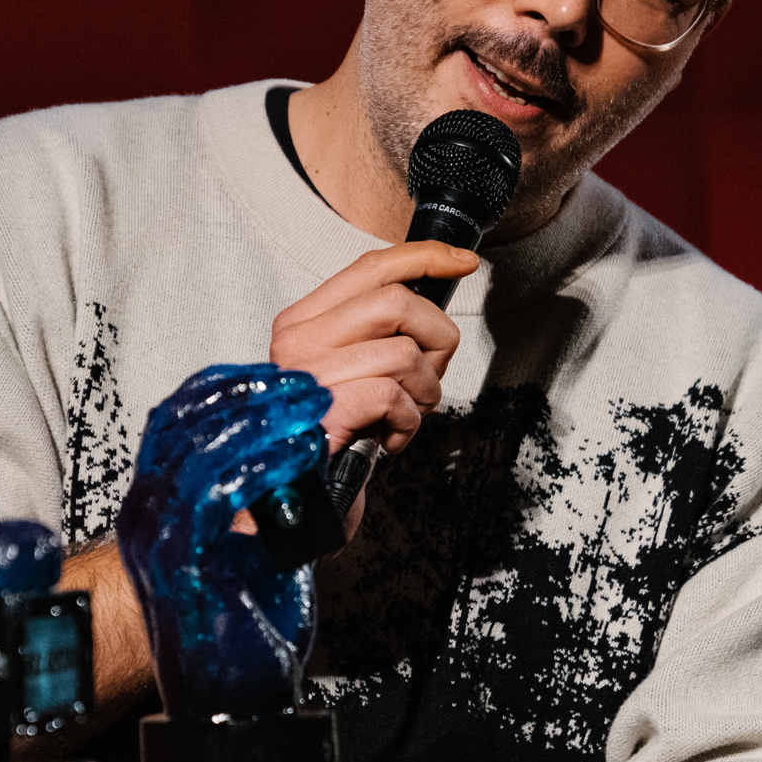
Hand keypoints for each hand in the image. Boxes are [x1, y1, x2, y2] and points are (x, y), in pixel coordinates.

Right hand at [269, 243, 478, 458]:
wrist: (303, 502)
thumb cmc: (337, 438)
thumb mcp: (354, 371)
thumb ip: (379, 333)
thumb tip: (432, 303)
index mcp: (302, 323)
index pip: (370, 268)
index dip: (425, 258)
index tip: (463, 263)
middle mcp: (298, 342)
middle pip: (397, 302)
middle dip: (435, 339)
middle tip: (426, 378)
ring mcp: (309, 376)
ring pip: (405, 352)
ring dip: (424, 391)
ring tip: (403, 416)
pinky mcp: (326, 410)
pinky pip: (395, 395)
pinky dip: (407, 422)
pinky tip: (389, 437)